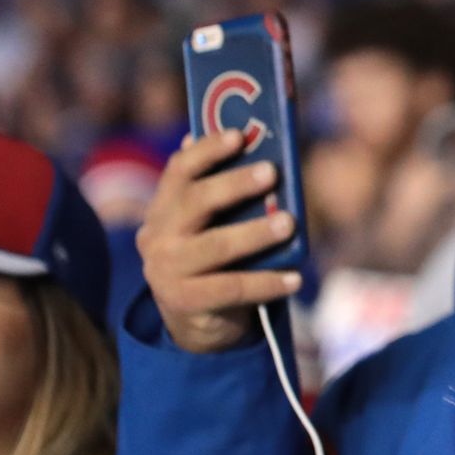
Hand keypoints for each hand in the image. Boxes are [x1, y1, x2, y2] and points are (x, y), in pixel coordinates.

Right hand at [136, 130, 301, 352]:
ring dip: (255, 233)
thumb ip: (229, 193)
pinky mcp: (185, 301)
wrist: (196, 319)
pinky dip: (267, 283)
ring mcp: (167, 270)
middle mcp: (158, 235)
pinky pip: (232, 288)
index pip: (179, 169)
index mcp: (164, 206)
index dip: (208, 150)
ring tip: (290, 224)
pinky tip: (296, 278)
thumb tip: (264, 150)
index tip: (240, 135)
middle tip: (272, 173)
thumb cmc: (216, 257)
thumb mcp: (215, 223)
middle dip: (234, 184)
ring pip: (215, 246)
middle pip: (195, 201)